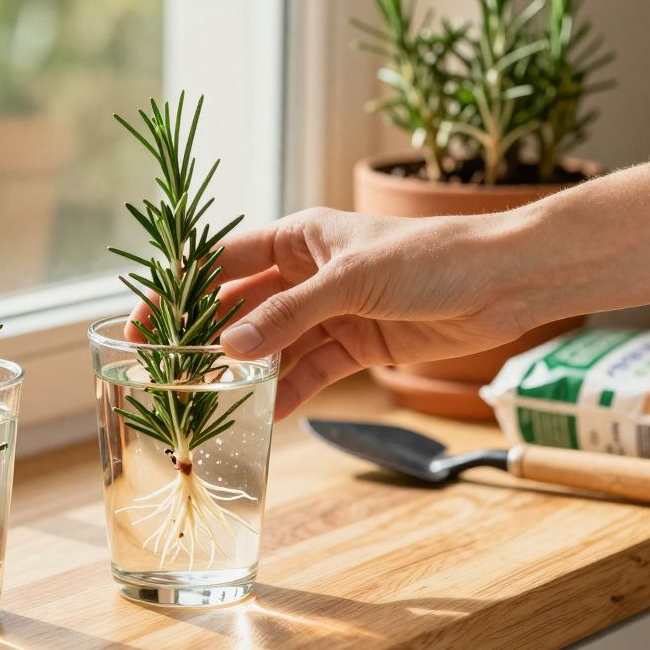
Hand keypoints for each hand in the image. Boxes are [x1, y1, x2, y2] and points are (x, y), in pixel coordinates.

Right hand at [169, 207, 540, 418]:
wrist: (504, 280)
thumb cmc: (431, 255)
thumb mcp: (350, 279)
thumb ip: (288, 314)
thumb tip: (230, 348)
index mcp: (299, 237)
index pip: (221, 261)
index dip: (180, 288)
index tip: (145, 321)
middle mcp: (308, 272)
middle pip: (241, 306)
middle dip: (208, 337)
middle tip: (169, 371)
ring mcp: (331, 310)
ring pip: (272, 344)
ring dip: (245, 370)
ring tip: (210, 400)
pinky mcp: (357, 344)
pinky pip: (309, 370)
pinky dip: (288, 390)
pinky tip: (264, 413)